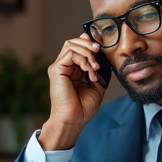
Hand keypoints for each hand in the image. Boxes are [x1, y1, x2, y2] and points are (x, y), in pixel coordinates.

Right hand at [38, 34, 106, 149]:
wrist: (74, 119)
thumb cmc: (83, 108)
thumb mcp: (97, 86)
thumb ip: (98, 72)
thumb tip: (105, 60)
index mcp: (74, 69)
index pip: (79, 47)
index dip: (90, 44)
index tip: (102, 52)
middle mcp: (65, 66)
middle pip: (74, 41)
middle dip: (89, 44)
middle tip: (99, 52)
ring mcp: (60, 67)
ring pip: (71, 44)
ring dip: (87, 53)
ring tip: (94, 67)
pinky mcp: (56, 69)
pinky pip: (70, 53)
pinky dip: (82, 58)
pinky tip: (88, 70)